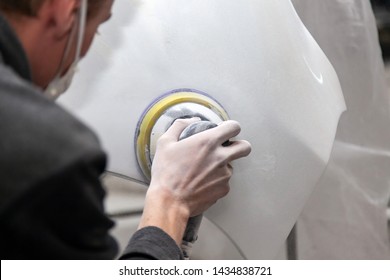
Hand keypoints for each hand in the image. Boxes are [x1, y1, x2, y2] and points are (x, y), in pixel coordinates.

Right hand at [138, 118, 251, 243]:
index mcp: (208, 142)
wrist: (169, 201)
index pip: (234, 127)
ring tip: (202, 172)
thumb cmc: (166, 173)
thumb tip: (193, 120)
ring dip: (222, 166)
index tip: (225, 131)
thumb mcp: (165, 143)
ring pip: (231, 166)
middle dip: (239, 145)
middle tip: (228, 149)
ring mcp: (224, 175)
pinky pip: (224, 182)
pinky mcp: (224, 189)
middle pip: (245, 147)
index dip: (231, 128)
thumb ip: (180, 125)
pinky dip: (216, 181)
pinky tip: (201, 183)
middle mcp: (221, 157)